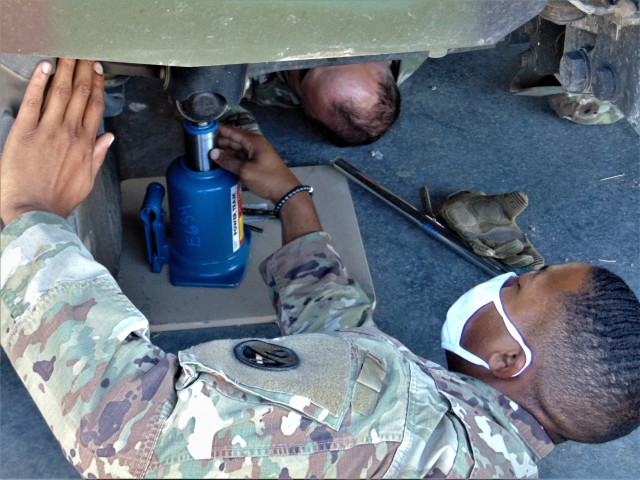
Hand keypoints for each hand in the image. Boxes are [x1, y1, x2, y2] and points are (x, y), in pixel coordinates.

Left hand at [0, 58, 113, 225]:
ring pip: (60, 93)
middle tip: (85, 52)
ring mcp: (47, 131)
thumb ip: (97, 156)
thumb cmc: (58, 200)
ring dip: (66, 70)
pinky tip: (44, 67)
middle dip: (83, 70)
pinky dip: (39, 83)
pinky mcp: (25, 133)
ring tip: (69, 53)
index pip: (94, 107)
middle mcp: (69, 134)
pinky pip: (34, 102)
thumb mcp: (86, 181)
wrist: (35, 212)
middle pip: (80, 95)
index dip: (97, 86)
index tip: (98, 70)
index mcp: (85, 145)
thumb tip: (108, 139)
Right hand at [211, 124, 320, 243]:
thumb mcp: (245, 170)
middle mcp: (255, 145)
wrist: (286, 192)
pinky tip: (222, 163)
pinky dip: (232, 160)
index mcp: (253, 141)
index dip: (219, 129)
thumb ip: (228, 161)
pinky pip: (241, 158)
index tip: (206, 128)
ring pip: (237, 150)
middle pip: (234, 140)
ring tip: (209, 154)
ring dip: (225, 152)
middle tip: (203, 144)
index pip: (233, 131)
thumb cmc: (268, 179)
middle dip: (220, 141)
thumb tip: (213, 154)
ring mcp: (256, 155)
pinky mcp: (257, 164)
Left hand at [437, 190, 544, 269]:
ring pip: (495, 253)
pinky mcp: (467, 239)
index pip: (525, 251)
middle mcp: (496, 243)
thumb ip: (514, 202)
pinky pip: (476, 247)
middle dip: (519, 259)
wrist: (462, 205)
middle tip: (528, 257)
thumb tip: (523, 198)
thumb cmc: (486, 207)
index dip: (533, 258)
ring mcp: (482, 243)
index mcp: (509, 237)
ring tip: (517, 246)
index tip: (540, 263)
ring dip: (505, 252)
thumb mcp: (503, 203)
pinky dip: (483, 250)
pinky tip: (490, 252)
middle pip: (510, 257)